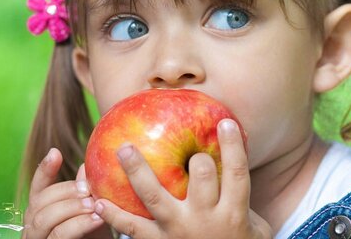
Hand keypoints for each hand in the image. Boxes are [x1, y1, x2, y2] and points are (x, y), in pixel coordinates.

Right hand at [22, 148, 110, 238]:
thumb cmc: (93, 234)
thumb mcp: (92, 209)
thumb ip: (86, 190)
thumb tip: (85, 167)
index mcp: (42, 210)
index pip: (38, 188)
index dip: (44, 170)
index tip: (55, 153)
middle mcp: (34, 225)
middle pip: (40, 202)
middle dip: (65, 192)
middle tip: (89, 189)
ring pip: (44, 219)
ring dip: (71, 208)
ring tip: (94, 204)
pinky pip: (59, 235)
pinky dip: (79, 224)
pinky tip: (97, 218)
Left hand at [93, 119, 272, 238]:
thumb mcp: (253, 223)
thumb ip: (238, 193)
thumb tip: (235, 148)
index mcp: (233, 213)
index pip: (236, 174)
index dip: (233, 147)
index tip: (226, 123)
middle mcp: (205, 220)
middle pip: (202, 176)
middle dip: (196, 157)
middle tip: (187, 144)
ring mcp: (178, 232)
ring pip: (156, 197)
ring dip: (138, 171)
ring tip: (124, 149)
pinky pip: (132, 228)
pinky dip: (114, 215)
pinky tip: (98, 200)